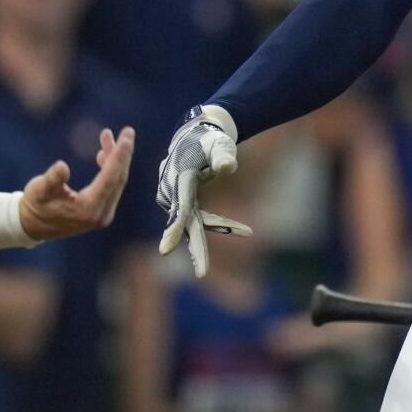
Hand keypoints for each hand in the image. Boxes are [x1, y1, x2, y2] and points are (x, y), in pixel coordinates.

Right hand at [19, 127, 133, 240]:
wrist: (33, 226)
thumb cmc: (35, 205)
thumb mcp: (38, 190)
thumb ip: (51, 179)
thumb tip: (61, 166)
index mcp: (88, 209)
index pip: (110, 178)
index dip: (120, 155)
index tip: (127, 137)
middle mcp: (100, 214)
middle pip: (118, 178)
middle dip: (123, 153)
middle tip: (128, 131)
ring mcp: (102, 214)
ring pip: (116, 181)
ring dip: (114, 158)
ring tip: (106, 135)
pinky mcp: (100, 211)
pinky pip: (111, 186)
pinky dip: (109, 168)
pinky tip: (102, 154)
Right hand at [156, 105, 251, 276]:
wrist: (192, 137)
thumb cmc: (208, 139)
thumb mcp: (219, 144)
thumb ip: (223, 155)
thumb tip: (226, 168)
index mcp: (179, 178)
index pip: (178, 207)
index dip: (173, 230)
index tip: (165, 251)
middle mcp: (172, 193)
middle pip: (185, 225)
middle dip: (196, 249)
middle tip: (203, 274)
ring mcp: (175, 200)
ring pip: (197, 223)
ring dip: (221, 226)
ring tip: (245, 230)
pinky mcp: (182, 204)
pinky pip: (201, 219)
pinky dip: (220, 223)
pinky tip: (242, 229)